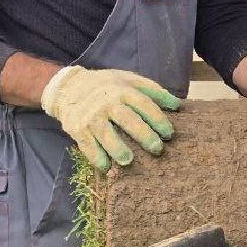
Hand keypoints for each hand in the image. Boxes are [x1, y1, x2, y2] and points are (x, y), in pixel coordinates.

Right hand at [40, 66, 180, 170]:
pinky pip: (87, 145)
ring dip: (117, 148)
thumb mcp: (128, 80)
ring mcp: (91, 116)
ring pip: (105, 133)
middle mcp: (107, 103)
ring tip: (128, 161)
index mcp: (123, 90)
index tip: (169, 134)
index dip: (158, 119)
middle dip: (144, 135)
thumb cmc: (106, 86)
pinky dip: (96, 157)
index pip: (144, 104)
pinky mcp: (77, 128)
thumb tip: (177, 105)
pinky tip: (106, 167)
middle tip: (157, 149)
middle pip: (128, 119)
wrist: (69, 87)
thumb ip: (152, 91)